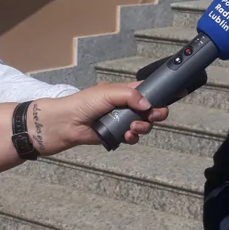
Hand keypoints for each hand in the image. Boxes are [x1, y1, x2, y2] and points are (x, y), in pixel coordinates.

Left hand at [27, 82, 168, 155]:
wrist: (65, 124)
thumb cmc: (83, 103)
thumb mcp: (108, 93)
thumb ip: (131, 96)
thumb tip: (148, 105)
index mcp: (125, 91)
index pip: (147, 91)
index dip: (158, 96)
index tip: (163, 101)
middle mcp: (125, 106)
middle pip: (150, 110)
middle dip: (154, 114)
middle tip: (151, 117)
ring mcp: (121, 121)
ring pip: (143, 125)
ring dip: (143, 127)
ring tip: (133, 129)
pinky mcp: (116, 135)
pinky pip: (132, 138)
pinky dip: (132, 138)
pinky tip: (126, 136)